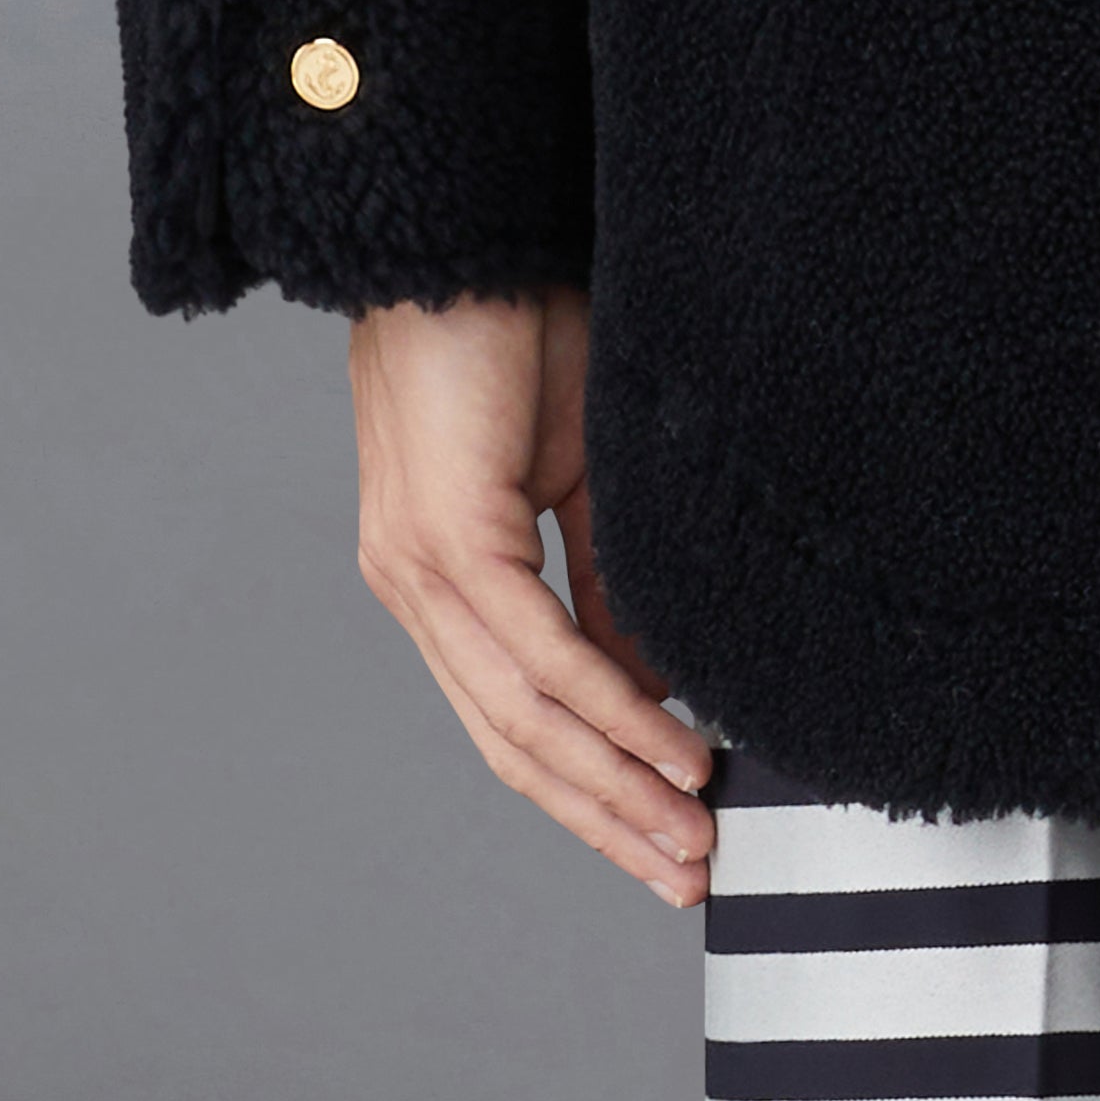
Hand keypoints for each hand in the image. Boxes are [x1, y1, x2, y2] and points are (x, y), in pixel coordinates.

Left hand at [348, 290, 714, 904]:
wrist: (462, 228)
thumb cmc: (518, 322)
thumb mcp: (579, 468)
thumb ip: (600, 579)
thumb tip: (646, 682)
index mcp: (439, 574)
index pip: (510, 716)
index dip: (587, 787)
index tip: (661, 837)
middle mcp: (413, 588)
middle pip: (510, 743)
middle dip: (603, 817)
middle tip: (682, 872)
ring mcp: (418, 569)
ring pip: (521, 716)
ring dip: (613, 784)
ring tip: (687, 831)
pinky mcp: (444, 537)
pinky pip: (534, 651)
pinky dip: (607, 707)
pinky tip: (665, 745)